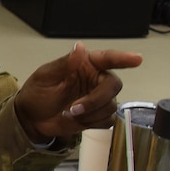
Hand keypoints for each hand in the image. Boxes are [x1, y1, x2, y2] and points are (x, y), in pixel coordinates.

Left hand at [12, 42, 141, 141]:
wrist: (32, 118)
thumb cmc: (37, 92)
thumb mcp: (46, 76)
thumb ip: (64, 64)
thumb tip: (80, 47)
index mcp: (86, 64)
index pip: (107, 58)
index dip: (123, 58)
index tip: (137, 59)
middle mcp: (96, 79)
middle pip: (113, 86)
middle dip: (96, 99)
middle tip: (74, 108)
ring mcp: (98, 98)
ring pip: (110, 105)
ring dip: (90, 113)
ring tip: (69, 113)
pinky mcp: (97, 116)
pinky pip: (108, 120)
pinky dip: (93, 123)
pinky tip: (77, 120)